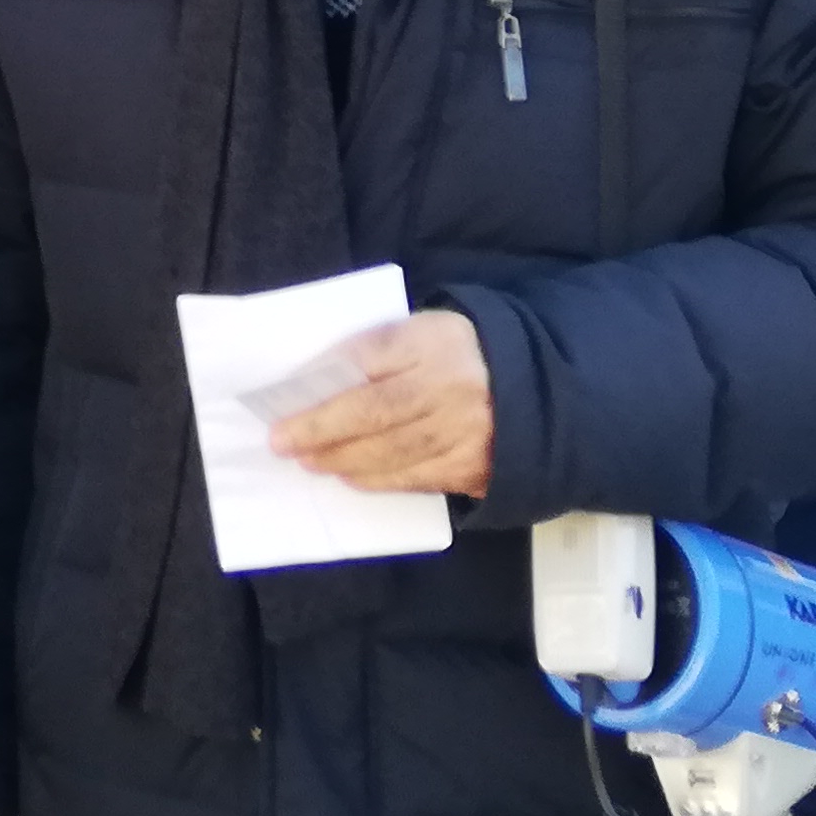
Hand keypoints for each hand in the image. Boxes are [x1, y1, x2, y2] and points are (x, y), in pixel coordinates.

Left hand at [270, 308, 493, 497]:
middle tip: (281, 440)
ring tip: (308, 460)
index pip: (369, 354)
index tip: (284, 395)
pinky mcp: (472, 467)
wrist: (534, 392)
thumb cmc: (455, 358)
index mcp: (435, 339)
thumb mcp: (422, 335)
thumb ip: (376, 352)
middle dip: (320, 428)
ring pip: (391, 451)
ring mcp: (465, 430)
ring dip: (341, 458)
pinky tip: (349, 476)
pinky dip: (376, 480)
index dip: (324, 377)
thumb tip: (314, 383)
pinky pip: (414, 478)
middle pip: (374, 410)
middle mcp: (451, 384)